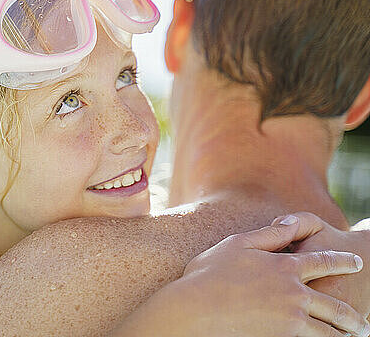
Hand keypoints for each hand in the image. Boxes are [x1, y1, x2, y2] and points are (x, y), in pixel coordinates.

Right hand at [179, 215, 368, 336]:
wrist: (195, 308)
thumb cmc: (209, 273)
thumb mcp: (237, 243)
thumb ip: (269, 234)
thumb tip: (289, 223)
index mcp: (285, 266)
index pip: (324, 261)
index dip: (343, 261)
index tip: (357, 263)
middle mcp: (294, 293)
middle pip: (335, 306)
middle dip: (352, 315)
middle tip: (362, 322)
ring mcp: (290, 318)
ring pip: (328, 331)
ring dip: (342, 334)